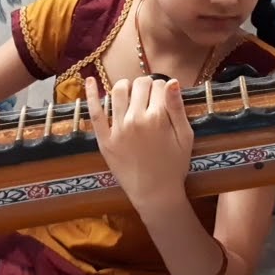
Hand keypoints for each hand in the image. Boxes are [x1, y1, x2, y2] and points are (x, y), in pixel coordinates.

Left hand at [85, 75, 193, 213]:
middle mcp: (136, 119)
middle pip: (140, 85)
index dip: (164, 88)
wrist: (155, 193)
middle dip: (147, 86)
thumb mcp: (185, 137)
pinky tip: (89, 80)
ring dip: (126, 86)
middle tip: (150, 97)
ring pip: (118, 91)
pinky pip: (95, 113)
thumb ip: (178, 108)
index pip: (159, 86)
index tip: (164, 97)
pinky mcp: (104, 139)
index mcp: (158, 117)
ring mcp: (118, 128)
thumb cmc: (174, 166)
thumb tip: (171, 81)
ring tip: (130, 92)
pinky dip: (90, 94)